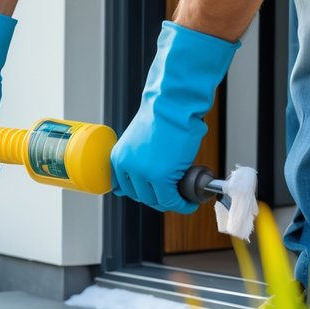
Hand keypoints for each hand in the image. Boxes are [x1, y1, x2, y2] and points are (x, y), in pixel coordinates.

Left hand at [110, 21, 238, 212]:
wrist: (172, 104)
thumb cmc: (162, 116)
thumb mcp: (140, 140)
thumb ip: (138, 158)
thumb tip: (148, 177)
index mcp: (119, 158)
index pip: (125, 188)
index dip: (144, 193)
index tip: (157, 194)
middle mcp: (126, 167)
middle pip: (141, 196)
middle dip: (159, 199)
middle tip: (175, 196)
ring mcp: (142, 173)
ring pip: (156, 201)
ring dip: (171, 203)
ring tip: (184, 199)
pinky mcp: (160, 177)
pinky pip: (171, 200)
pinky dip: (182, 204)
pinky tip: (190, 201)